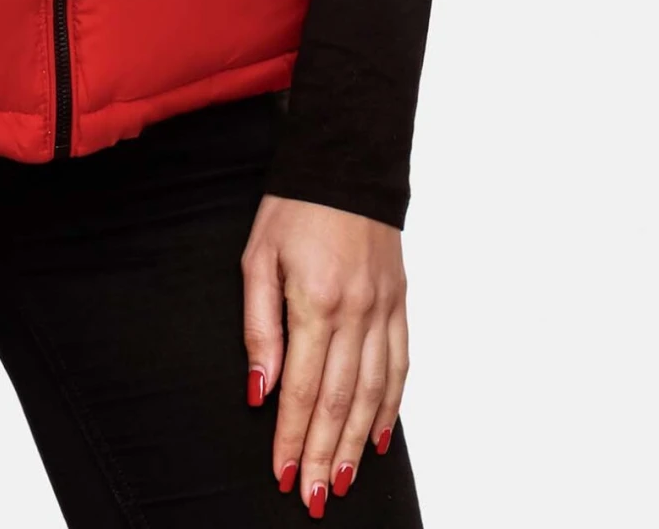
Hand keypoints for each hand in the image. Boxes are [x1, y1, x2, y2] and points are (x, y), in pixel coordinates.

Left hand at [241, 195, 406, 511]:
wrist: (347, 161)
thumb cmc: (294, 208)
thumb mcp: (258, 259)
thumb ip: (260, 327)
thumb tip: (261, 389)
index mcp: (315, 302)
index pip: (303, 388)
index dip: (290, 436)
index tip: (280, 473)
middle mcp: (356, 313)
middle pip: (340, 402)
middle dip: (322, 455)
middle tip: (311, 497)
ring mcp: (383, 310)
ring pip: (373, 393)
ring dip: (355, 444)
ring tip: (339, 482)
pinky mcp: (400, 304)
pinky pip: (399, 366)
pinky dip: (389, 407)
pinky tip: (376, 437)